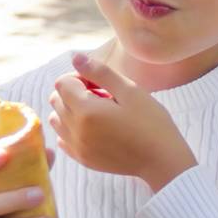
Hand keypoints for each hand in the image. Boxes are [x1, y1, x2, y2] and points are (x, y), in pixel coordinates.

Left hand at [49, 53, 196, 192]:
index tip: (101, 83)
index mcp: (86, 110)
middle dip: (74, 92)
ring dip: (71, 110)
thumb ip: (100, 72)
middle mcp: (75, 130)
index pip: (62, 83)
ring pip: (56, 119)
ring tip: (98, 112)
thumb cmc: (151, 122)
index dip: (79, 77)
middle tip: (102, 95)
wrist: (161, 160)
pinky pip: (62, 139)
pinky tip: (95, 128)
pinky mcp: (82, 159)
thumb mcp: (130, 90)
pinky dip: (72, 129)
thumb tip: (75, 57)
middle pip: (56, 100)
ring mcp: (77, 147)